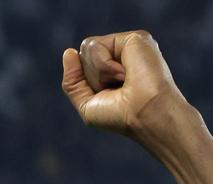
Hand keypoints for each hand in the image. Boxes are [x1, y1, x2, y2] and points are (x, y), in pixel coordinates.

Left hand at [61, 30, 186, 140]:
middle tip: (117, 89)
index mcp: (113, 70)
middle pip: (83, 55)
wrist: (144, 115)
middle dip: (92, 78)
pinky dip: (104, 65)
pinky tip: (125, 73)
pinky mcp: (134, 38)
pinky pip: (96, 46)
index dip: (86, 83)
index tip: (107, 96)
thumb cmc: (120, 117)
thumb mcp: (87, 105)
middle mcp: (122, 55)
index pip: (81, 64)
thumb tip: (68, 52)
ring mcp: (128, 46)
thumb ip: (72, 81)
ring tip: (123, 81)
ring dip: (99, 72)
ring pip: (87, 48)